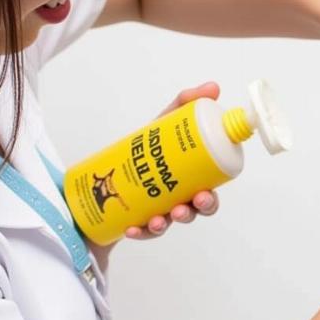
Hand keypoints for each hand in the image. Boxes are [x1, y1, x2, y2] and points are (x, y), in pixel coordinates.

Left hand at [123, 82, 221, 240]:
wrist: (106, 172)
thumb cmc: (144, 149)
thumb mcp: (162, 124)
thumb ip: (185, 104)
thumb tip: (212, 88)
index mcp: (192, 177)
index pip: (211, 190)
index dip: (213, 195)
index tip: (206, 191)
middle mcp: (180, 196)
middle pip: (197, 209)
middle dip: (197, 210)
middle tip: (192, 202)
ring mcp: (161, 210)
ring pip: (172, 221)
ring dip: (169, 222)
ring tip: (161, 218)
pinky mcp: (139, 220)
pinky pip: (144, 231)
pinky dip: (140, 230)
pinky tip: (133, 228)